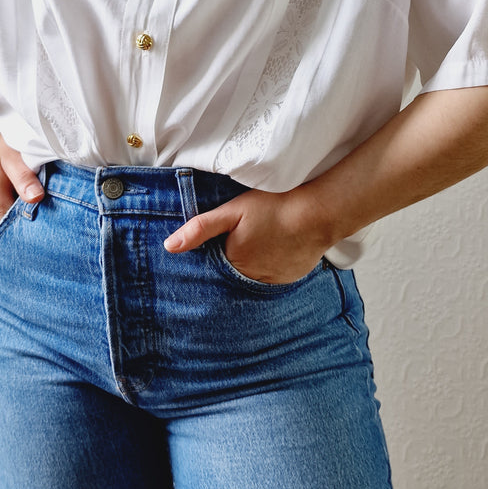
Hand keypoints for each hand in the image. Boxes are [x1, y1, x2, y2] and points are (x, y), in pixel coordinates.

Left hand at [164, 186, 332, 284]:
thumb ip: (200, 228)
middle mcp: (252, 280)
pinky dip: (271, 265)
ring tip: (260, 242)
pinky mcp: (291, 278)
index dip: (213, 255)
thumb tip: (169, 247)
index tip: (219, 243)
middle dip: (233, 261)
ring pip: (253, 276)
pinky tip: (276, 247)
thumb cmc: (273, 207)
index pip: (215, 268)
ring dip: (253, 264)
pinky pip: (273, 276)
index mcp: (234, 264)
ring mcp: (273, 281)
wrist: (318, 213)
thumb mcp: (231, 212)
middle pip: (234, 273)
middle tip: (245, 238)